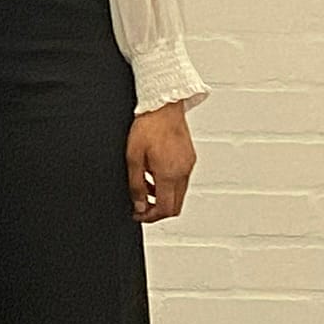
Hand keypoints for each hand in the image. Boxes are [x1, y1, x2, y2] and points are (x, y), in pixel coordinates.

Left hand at [127, 101, 197, 223]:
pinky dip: (168, 184)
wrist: (163, 106)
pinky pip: (181, 180)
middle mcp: (183, 172)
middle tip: (141, 206)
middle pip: (175, 206)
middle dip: (157, 210)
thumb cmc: (148, 126)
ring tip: (144, 185)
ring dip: (162, 196)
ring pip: (179, 193)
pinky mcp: (190, 158)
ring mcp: (189, 165)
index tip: (138, 215)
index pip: (166, 209)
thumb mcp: (133, 157)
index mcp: (170, 174)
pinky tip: (153, 173)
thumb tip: (139, 206)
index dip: (151, 217)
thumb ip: (136, 185)